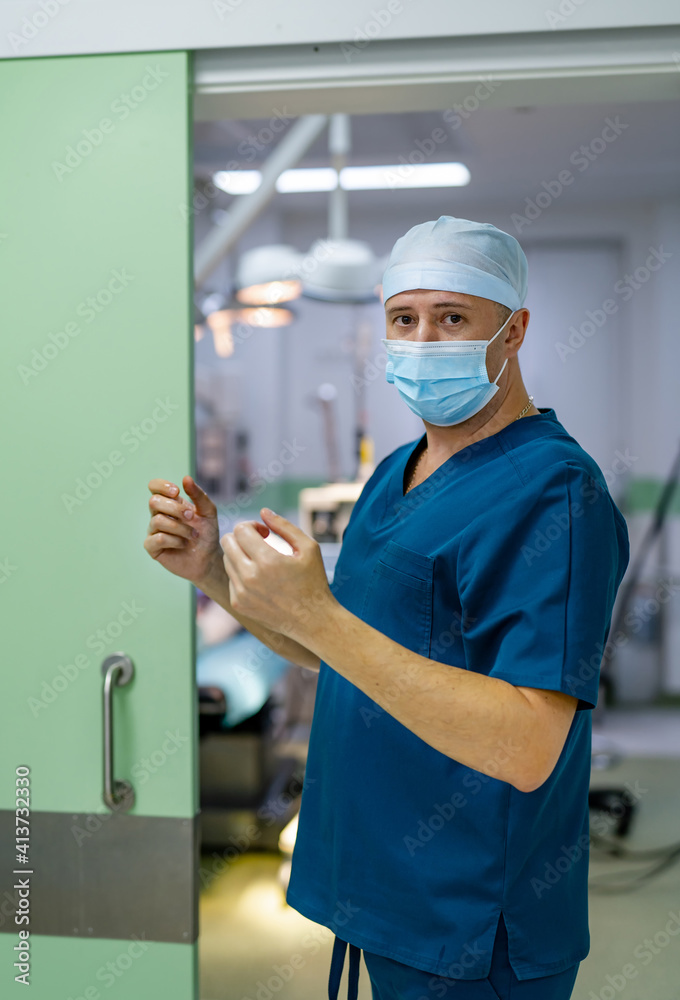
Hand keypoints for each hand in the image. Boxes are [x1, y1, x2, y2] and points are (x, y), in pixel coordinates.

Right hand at [144, 475, 220, 585]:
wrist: (209, 558)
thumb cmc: (207, 534)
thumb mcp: (208, 512)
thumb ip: (199, 495)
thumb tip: (186, 478)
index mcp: (170, 503)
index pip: (154, 487)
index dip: (162, 486)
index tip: (177, 492)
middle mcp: (159, 515)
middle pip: (154, 502)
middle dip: (175, 508)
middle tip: (191, 517)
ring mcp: (154, 531)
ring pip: (158, 521)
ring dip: (180, 527)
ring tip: (193, 535)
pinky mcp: (153, 548)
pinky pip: (157, 538)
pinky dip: (174, 540)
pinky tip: (183, 544)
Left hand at [220, 508, 333, 639]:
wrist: (312, 620)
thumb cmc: (314, 581)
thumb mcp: (308, 548)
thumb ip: (284, 526)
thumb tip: (263, 511)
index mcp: (267, 560)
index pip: (241, 529)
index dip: (252, 526)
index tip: (265, 533)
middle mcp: (250, 577)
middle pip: (227, 542)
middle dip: (241, 537)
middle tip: (258, 543)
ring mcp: (242, 593)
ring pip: (227, 560)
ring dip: (240, 554)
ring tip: (261, 561)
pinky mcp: (239, 605)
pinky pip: (230, 578)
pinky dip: (241, 574)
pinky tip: (260, 579)